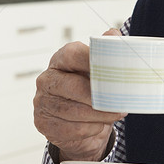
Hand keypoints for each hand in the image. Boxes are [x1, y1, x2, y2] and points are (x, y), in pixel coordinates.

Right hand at [33, 29, 125, 161]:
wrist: (76, 124)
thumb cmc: (87, 92)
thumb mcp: (95, 71)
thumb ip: (104, 51)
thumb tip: (114, 34)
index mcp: (60, 60)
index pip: (73, 55)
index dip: (92, 61)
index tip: (112, 70)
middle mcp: (47, 79)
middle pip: (74, 87)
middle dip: (100, 97)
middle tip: (120, 103)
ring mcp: (42, 102)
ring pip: (75, 112)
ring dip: (100, 116)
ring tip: (114, 115)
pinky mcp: (43, 123)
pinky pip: (73, 129)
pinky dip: (90, 129)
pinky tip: (97, 126)